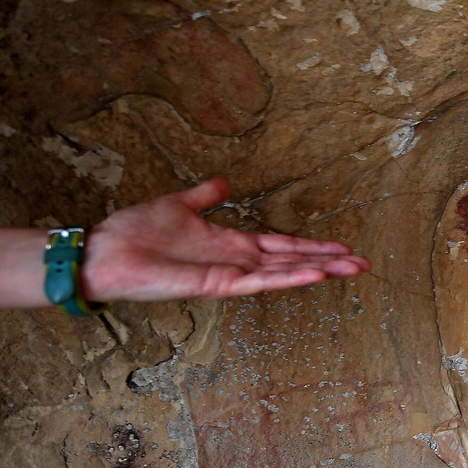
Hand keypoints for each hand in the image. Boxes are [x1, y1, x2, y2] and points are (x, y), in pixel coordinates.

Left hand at [80, 178, 370, 301]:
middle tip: (364, 264)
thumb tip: (225, 182)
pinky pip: (258, 283)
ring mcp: (228, 275)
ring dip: (319, 271)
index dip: (313, 246)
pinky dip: (287, 280)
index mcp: (230, 244)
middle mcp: (235, 262)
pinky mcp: (216, 285)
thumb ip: (204, 196)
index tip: (344, 246)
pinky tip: (315, 276)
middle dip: (329, 261)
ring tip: (351, 269)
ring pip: (283, 274)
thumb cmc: (134, 233)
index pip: (281, 246)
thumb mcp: (177, 205)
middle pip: (292, 261)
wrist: (103, 252)